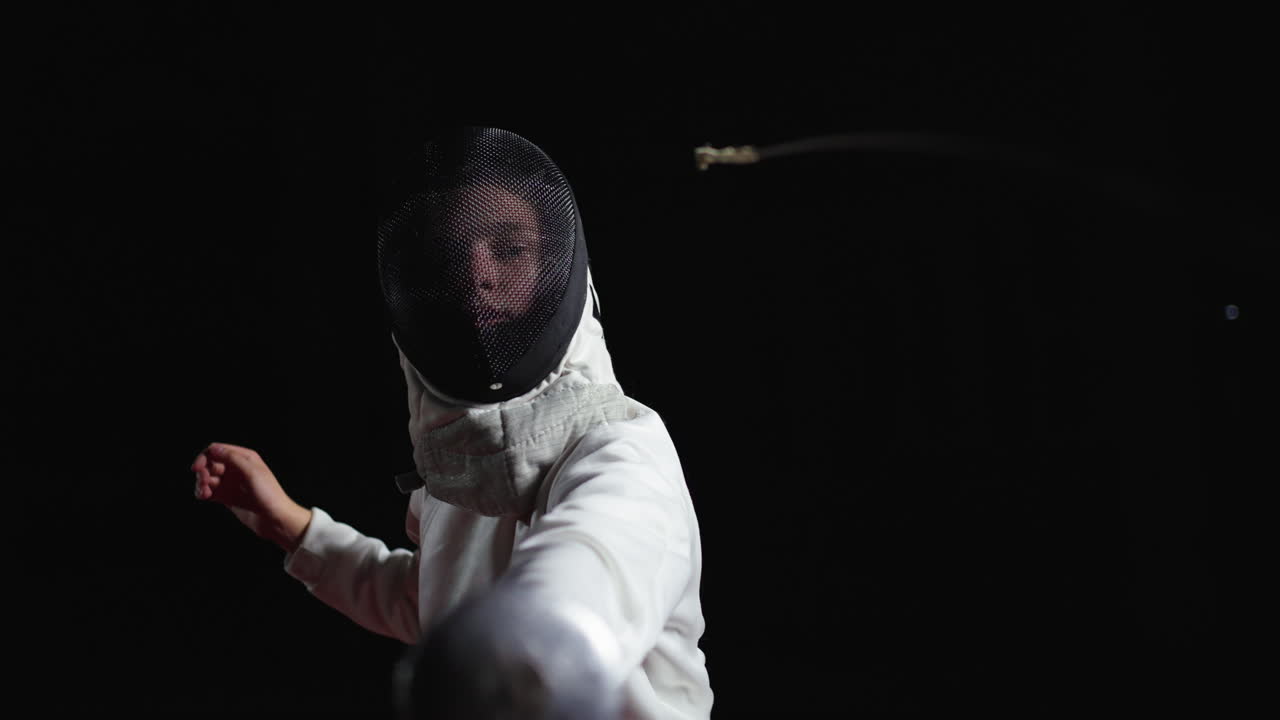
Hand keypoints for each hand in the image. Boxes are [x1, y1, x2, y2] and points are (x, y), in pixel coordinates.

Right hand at [192, 442, 311, 552]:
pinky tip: (204, 497)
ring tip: (204, 493)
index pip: (216, 450)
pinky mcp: (227, 497)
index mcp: (244, 458)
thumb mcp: (251, 472)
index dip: (204, 457)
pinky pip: (209, 491)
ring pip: (207, 478)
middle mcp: (237, 468)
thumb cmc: (269, 494)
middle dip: (202, 472)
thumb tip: (213, 448)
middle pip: (210, 464)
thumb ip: (232, 458)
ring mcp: (231, 483)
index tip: (197, 469)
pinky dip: (203, 493)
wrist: (275, 519)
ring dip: (201, 484)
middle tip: (204, 483)